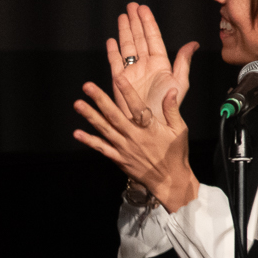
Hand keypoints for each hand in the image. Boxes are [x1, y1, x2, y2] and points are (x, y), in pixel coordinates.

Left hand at [72, 2, 200, 209]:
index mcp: (150, 127)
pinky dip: (89, 141)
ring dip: (90, 116)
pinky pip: (102, 148)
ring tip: (78, 104)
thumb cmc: (175, 153)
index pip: (137, 106)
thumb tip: (171, 90)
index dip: (127, 92)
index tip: (118, 77)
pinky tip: (77, 133)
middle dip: (100, 99)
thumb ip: (172, 109)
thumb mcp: (180, 130)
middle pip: (114, 115)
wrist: (169, 180)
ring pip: (105, 129)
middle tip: (87, 86)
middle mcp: (134, 136)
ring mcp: (124, 148)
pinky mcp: (119, 159)